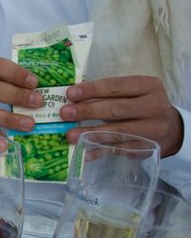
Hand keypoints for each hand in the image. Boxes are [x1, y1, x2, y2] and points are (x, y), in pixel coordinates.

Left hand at [61, 76, 182, 156]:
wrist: (171, 128)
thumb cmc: (141, 106)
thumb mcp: (133, 93)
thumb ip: (108, 95)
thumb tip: (72, 100)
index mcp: (149, 86)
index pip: (117, 86)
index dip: (92, 90)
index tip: (70, 93)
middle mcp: (154, 106)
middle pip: (117, 109)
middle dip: (88, 111)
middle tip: (65, 114)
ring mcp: (152, 129)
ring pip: (118, 131)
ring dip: (91, 133)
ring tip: (70, 135)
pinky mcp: (147, 148)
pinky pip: (119, 149)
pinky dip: (100, 151)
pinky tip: (84, 152)